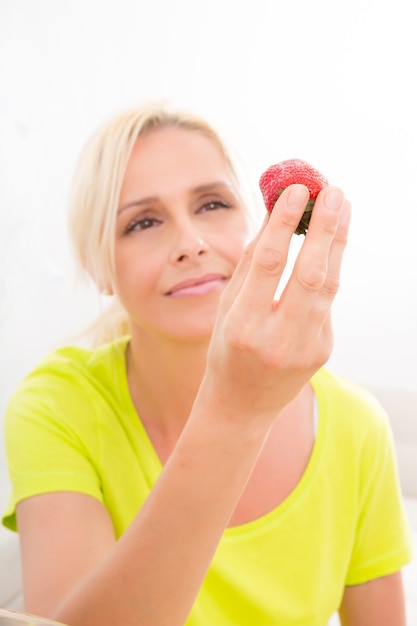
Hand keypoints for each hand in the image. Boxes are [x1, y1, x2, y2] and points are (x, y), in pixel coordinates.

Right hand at [203, 183, 350, 427]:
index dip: (283, 224)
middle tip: (333, 190)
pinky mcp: (323, 350)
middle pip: (309, 273)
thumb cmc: (227, 350)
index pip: (269, 265)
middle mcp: (277, 339)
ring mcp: (306, 348)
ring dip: (337, 242)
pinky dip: (326, 270)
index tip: (295, 190)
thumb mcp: (226, 308)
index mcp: (243, 326)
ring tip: (341, 206)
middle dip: (324, 227)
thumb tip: (272, 215)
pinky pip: (326, 302)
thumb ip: (250, 264)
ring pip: (328, 285)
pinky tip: (326, 248)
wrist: (243, 405)